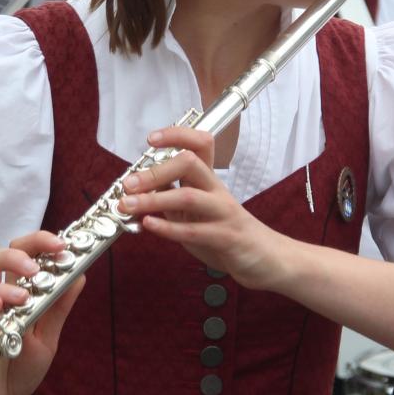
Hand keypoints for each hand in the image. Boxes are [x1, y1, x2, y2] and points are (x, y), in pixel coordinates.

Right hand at [0, 231, 84, 394]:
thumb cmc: (20, 368)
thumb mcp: (48, 336)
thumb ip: (59, 306)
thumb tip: (80, 273)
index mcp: (13, 294)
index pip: (18, 254)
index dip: (37, 242)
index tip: (62, 244)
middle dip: (15, 253)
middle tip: (37, 266)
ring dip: (2, 283)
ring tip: (23, 296)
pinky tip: (0, 308)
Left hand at [117, 125, 287, 289]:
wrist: (266, 258)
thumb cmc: (226, 232)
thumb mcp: (196, 211)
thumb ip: (172, 196)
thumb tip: (141, 184)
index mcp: (210, 180)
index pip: (199, 143)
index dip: (176, 135)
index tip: (151, 139)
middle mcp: (217, 191)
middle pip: (189, 163)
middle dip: (155, 170)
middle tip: (128, 183)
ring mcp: (223, 213)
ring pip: (188, 196)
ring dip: (153, 199)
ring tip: (127, 204)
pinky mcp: (226, 238)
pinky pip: (194, 231)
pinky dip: (168, 228)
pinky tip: (148, 225)